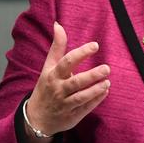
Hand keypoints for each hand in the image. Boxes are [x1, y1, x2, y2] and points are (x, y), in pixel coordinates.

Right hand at [26, 22, 110, 136]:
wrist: (36, 118)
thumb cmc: (46, 87)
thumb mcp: (48, 67)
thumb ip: (57, 46)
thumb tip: (58, 24)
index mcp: (53, 75)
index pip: (67, 62)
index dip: (81, 53)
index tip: (95, 45)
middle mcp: (58, 89)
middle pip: (76, 81)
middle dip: (92, 75)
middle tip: (107, 68)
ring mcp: (65, 104)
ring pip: (81, 97)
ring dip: (95, 89)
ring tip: (107, 82)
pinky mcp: (72, 116)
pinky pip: (85, 108)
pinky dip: (96, 100)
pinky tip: (105, 92)